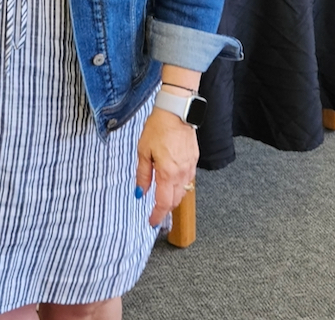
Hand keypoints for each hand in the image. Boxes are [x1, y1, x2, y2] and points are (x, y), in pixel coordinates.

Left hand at [135, 107, 198, 226]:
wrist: (176, 113)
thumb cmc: (157, 128)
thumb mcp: (143, 151)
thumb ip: (143, 174)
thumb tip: (140, 192)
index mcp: (167, 173)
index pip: (163, 202)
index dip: (157, 215)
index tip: (152, 222)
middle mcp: (181, 173)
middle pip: (175, 200)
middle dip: (165, 209)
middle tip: (155, 212)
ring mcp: (190, 167)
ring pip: (183, 191)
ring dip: (173, 198)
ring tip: (162, 199)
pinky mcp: (194, 160)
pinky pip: (188, 179)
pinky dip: (179, 186)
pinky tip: (172, 183)